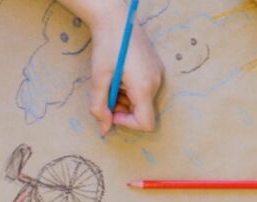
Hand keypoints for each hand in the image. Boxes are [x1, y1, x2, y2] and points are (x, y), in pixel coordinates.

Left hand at [88, 17, 163, 133]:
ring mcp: (157, 75)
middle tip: (106, 92)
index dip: (126, 123)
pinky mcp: (155, 69)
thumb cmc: (107, 46)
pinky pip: (144, 89)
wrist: (117, 19)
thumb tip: (104, 127)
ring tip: (112, 80)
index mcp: (144, 87)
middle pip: (142, 112)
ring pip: (142, 101)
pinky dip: (130, 89)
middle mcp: (155, 83)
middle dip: (122, 108)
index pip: (145, 123)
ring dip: (125, 98)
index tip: (111, 111)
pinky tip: (120, 74)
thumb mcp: (99, 77)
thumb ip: (99, 105)